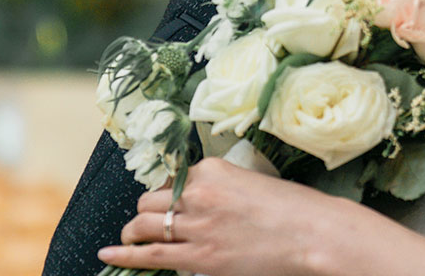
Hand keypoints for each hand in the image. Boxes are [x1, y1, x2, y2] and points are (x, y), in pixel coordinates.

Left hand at [98, 159, 331, 275]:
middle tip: (148, 221)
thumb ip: (224, 190)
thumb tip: (205, 205)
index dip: (167, 193)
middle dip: (147, 211)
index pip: (172, 178)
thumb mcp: (255, 184)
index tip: (167, 202)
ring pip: (145, 224)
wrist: (315, 234)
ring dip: (134, 231)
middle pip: (152, 200)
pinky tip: (109, 252)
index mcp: (213, 169)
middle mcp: (199, 192)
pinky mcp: (200, 256)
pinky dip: (124, 253)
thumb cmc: (297, 210)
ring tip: (130, 237)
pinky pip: (150, 253)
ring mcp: (197, 225)